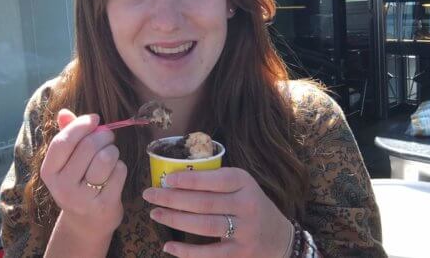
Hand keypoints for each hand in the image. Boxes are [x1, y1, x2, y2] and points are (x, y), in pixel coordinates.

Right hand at [40, 109, 126, 235]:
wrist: (86, 223)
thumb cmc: (77, 183)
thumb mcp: (66, 163)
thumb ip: (66, 136)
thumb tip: (64, 112)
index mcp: (49, 172)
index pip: (63, 142)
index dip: (81, 126)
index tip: (95, 119)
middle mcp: (62, 186)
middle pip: (88, 147)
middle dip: (104, 136)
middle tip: (108, 137)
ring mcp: (83, 198)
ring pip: (106, 158)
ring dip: (113, 151)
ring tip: (110, 156)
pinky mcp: (103, 205)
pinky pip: (119, 173)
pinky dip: (120, 168)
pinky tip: (115, 174)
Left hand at [143, 168, 293, 257]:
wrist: (279, 237)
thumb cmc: (249, 204)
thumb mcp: (241, 185)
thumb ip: (215, 181)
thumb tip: (174, 178)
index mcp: (244, 183)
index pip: (214, 179)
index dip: (189, 180)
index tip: (166, 179)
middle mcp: (246, 205)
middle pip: (204, 202)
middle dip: (172, 198)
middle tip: (150, 195)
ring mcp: (245, 231)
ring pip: (204, 225)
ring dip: (175, 219)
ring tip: (155, 214)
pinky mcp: (240, 254)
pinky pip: (209, 254)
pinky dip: (186, 251)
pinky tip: (169, 246)